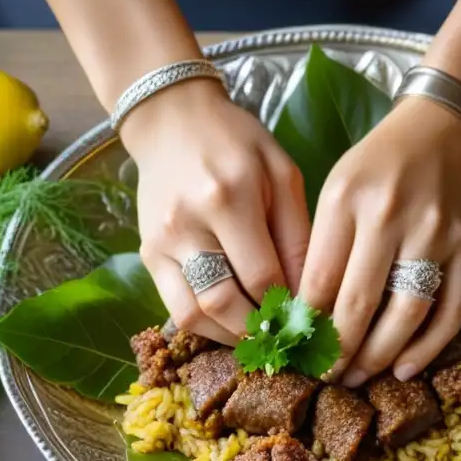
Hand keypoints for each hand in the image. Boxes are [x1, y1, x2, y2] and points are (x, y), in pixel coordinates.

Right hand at [122, 79, 309, 343]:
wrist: (173, 122)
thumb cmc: (238, 143)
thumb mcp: (281, 174)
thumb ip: (297, 233)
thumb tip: (308, 294)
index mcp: (228, 196)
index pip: (264, 275)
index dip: (290, 306)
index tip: (313, 319)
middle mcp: (188, 223)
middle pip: (226, 303)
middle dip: (262, 330)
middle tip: (290, 339)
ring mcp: (161, 243)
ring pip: (195, 315)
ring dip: (232, 337)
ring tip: (263, 337)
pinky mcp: (147, 255)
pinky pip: (175, 309)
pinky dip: (207, 326)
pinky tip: (233, 324)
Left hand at [299, 98, 460, 386]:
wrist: (440, 129)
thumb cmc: (376, 165)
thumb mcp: (335, 190)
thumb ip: (321, 247)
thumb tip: (306, 316)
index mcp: (348, 199)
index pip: (321, 280)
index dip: (306, 325)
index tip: (296, 351)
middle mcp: (392, 216)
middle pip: (360, 304)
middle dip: (337, 351)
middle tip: (324, 377)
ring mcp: (437, 232)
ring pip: (406, 314)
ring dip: (379, 357)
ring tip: (358, 377)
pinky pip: (452, 309)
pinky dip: (430, 346)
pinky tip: (406, 368)